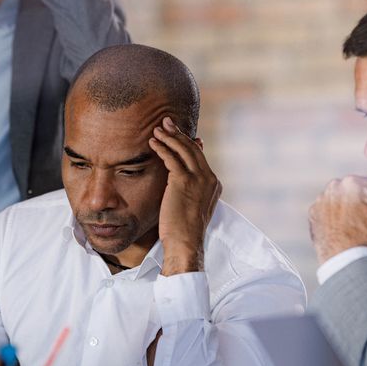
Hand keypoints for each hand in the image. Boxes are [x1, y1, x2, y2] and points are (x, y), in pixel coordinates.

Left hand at [149, 117, 221, 274]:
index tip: (177, 133)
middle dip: (179, 133)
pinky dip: (162, 148)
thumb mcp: (192, 206)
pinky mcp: (183, 182)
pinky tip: (153, 142)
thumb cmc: (184, 230)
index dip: (188, 143)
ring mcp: (198, 179)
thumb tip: (181, 182)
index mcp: (214, 184)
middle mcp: (209, 178)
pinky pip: (172, 159)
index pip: (200, 156)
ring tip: (157, 128)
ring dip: (169, 137)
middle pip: (193, 148)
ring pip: (183, 150)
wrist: (185, 244)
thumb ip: (191, 190)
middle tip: (166, 121)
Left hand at [308, 173, 366, 262]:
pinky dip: (340, 217)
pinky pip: (332, 210)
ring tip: (364, 229)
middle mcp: (332, 186)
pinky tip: (348, 229)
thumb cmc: (366, 236)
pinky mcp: (314, 212)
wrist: (342, 260)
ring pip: (346, 201)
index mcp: (351, 182)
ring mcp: (321, 200)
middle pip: (360, 193)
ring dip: (356, 211)